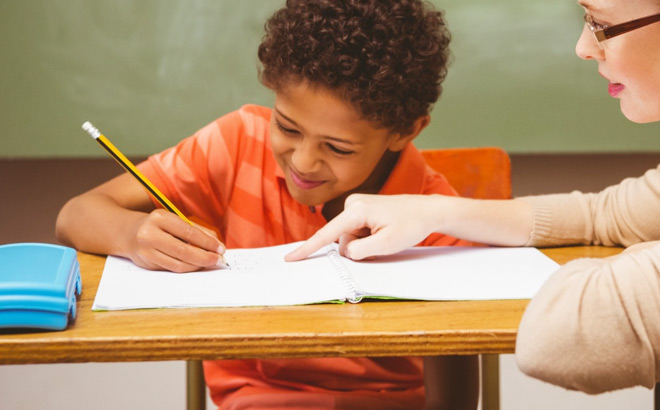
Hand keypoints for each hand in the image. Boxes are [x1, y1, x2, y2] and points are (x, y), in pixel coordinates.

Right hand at [127, 209, 225, 271]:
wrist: (127, 233)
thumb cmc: (158, 226)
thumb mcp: (176, 221)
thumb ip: (197, 230)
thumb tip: (217, 243)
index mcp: (160, 218)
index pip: (189, 232)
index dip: (207, 242)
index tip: (221, 248)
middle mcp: (150, 234)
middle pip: (184, 251)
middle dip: (205, 257)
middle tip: (219, 260)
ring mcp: (146, 250)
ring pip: (178, 264)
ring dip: (198, 266)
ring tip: (209, 263)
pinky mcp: (146, 264)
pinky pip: (172, 269)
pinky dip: (187, 268)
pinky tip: (196, 265)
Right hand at [286, 194, 435, 260]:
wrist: (427, 210)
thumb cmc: (411, 225)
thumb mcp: (386, 244)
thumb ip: (360, 251)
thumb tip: (344, 251)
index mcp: (357, 210)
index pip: (327, 234)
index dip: (308, 248)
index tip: (290, 258)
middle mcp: (352, 203)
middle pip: (342, 239)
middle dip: (358, 248)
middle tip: (383, 240)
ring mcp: (356, 204)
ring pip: (349, 237)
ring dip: (364, 243)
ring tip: (386, 233)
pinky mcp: (361, 208)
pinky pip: (356, 231)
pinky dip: (366, 237)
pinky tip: (382, 231)